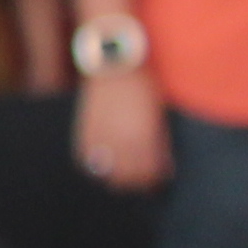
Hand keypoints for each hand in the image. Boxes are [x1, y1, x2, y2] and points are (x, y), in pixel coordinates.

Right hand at [74, 64, 171, 193]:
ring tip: (124, 173)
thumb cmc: (144, 87)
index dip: (155, 182)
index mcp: (142, 140)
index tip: (158, 181)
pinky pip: (87, 161)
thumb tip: (163, 168)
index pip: (148, 176)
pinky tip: (103, 163)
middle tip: (143, 179)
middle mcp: (119, 142)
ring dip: (116, 178)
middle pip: (127, 180)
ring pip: (106, 175)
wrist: (115, 63)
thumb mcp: (158, 118)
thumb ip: (160, 146)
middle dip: (137, 183)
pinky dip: (96, 167)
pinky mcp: (84, 131)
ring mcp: (99, 137)